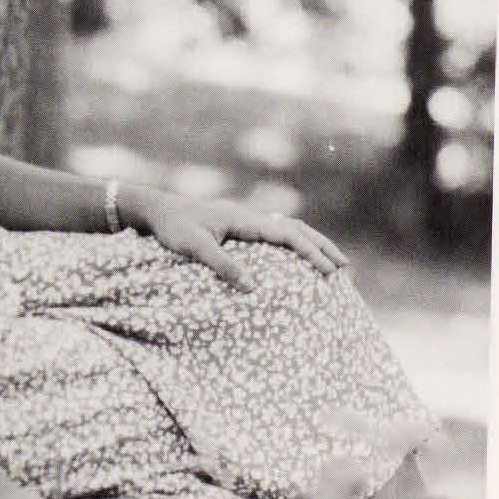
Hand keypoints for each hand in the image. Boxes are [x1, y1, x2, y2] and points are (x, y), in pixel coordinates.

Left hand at [126, 188, 347, 287]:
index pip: (288, 234)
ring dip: (310, 243)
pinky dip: (291, 243)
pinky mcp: (237, 227)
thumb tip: (252, 288)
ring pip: (287, 228)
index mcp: (245, 219)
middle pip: (295, 228)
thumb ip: (222, 265)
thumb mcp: (194, 247)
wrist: (155, 209)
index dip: (311, 253)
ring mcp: (245, 220)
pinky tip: (296, 257)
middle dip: (321, 247)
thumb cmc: (172, 228)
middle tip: (344, 267)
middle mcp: (250, 216)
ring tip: (329, 261)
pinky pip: (273, 234)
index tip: (329, 271)